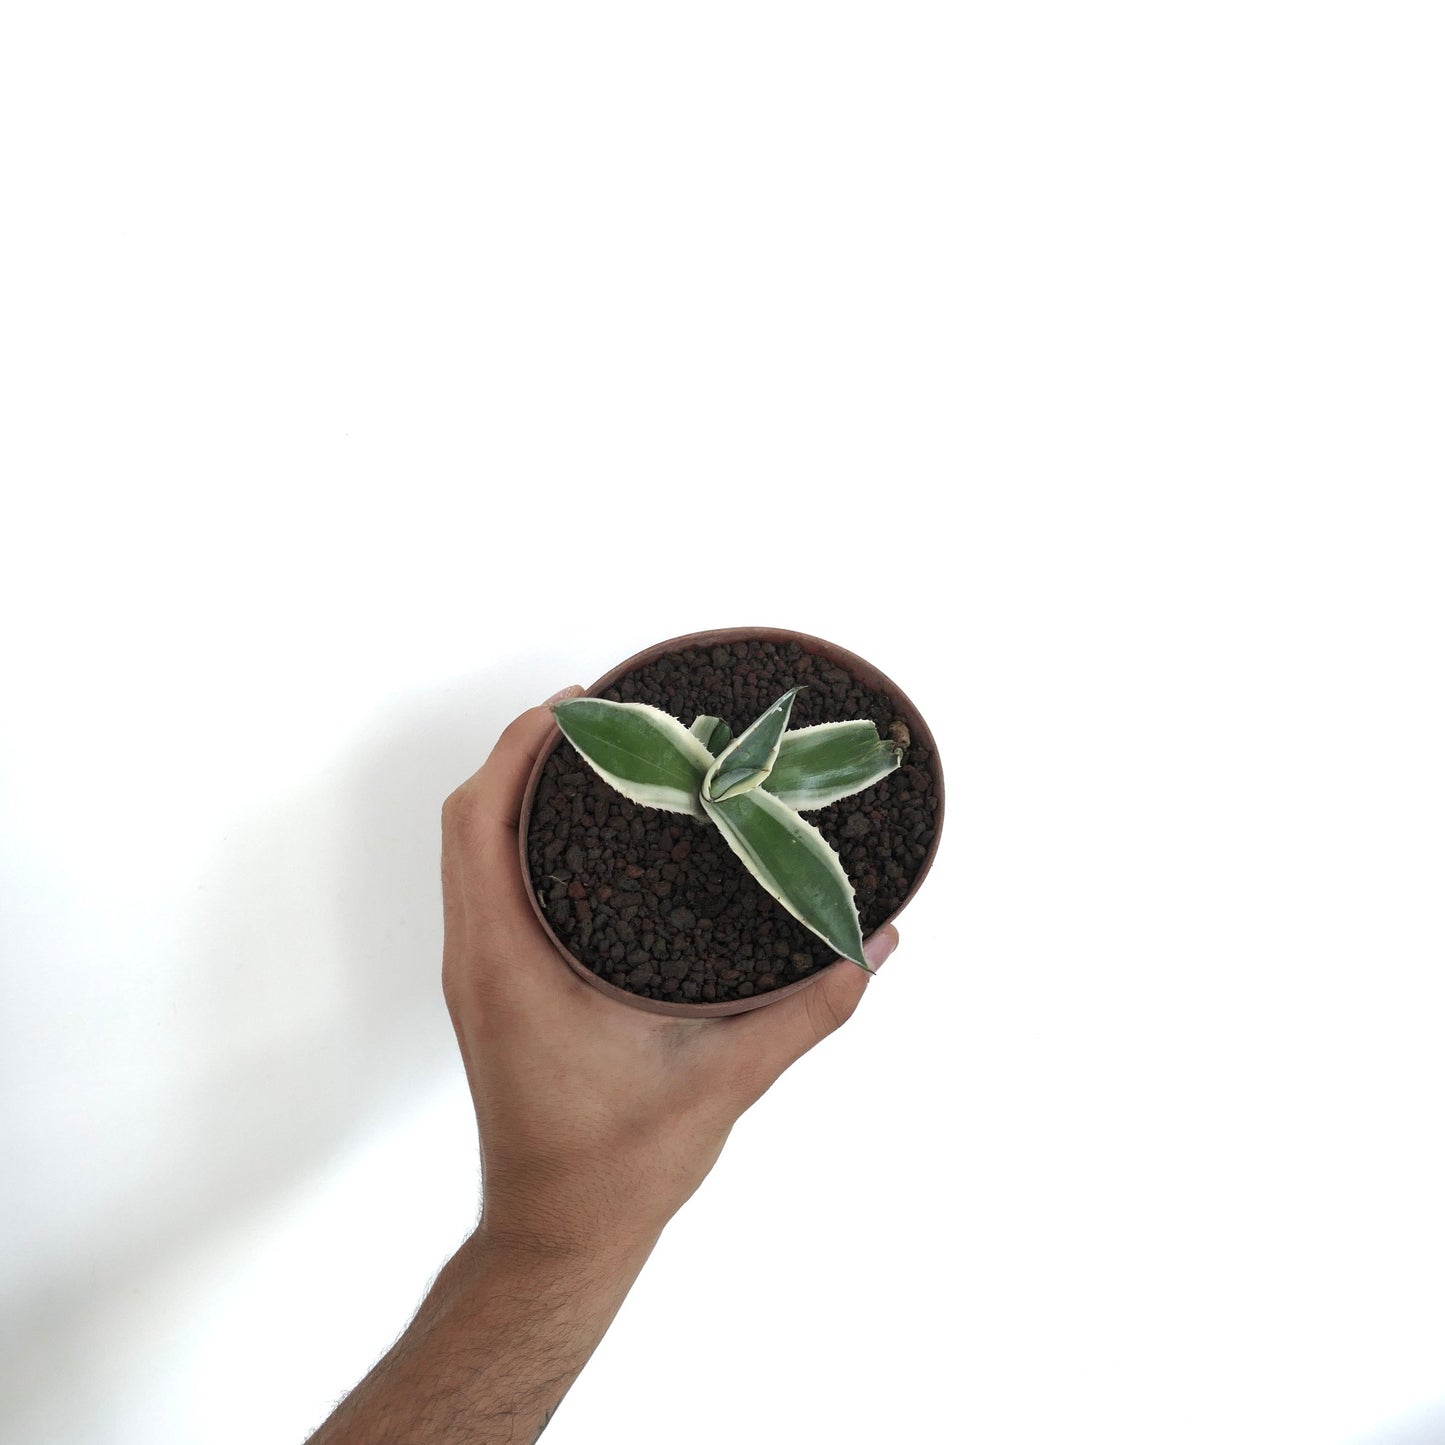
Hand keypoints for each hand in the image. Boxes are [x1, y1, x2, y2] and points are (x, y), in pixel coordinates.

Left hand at [440, 685, 898, 1256]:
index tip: (577, 705)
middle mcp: (479, 960)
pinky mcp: (490, 989)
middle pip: (466, 820)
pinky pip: (482, 884)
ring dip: (511, 792)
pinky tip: (579, 833)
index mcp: (512, 966)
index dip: (519, 749)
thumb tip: (875, 943)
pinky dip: (511, 836)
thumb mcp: (725, 1081)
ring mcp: (478, 975)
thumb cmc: (621, 1168)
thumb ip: (808, 1011)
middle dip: (520, 752)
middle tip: (599, 714)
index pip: (482, 823)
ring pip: (468, 851)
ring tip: (592, 757)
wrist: (559, 1236)